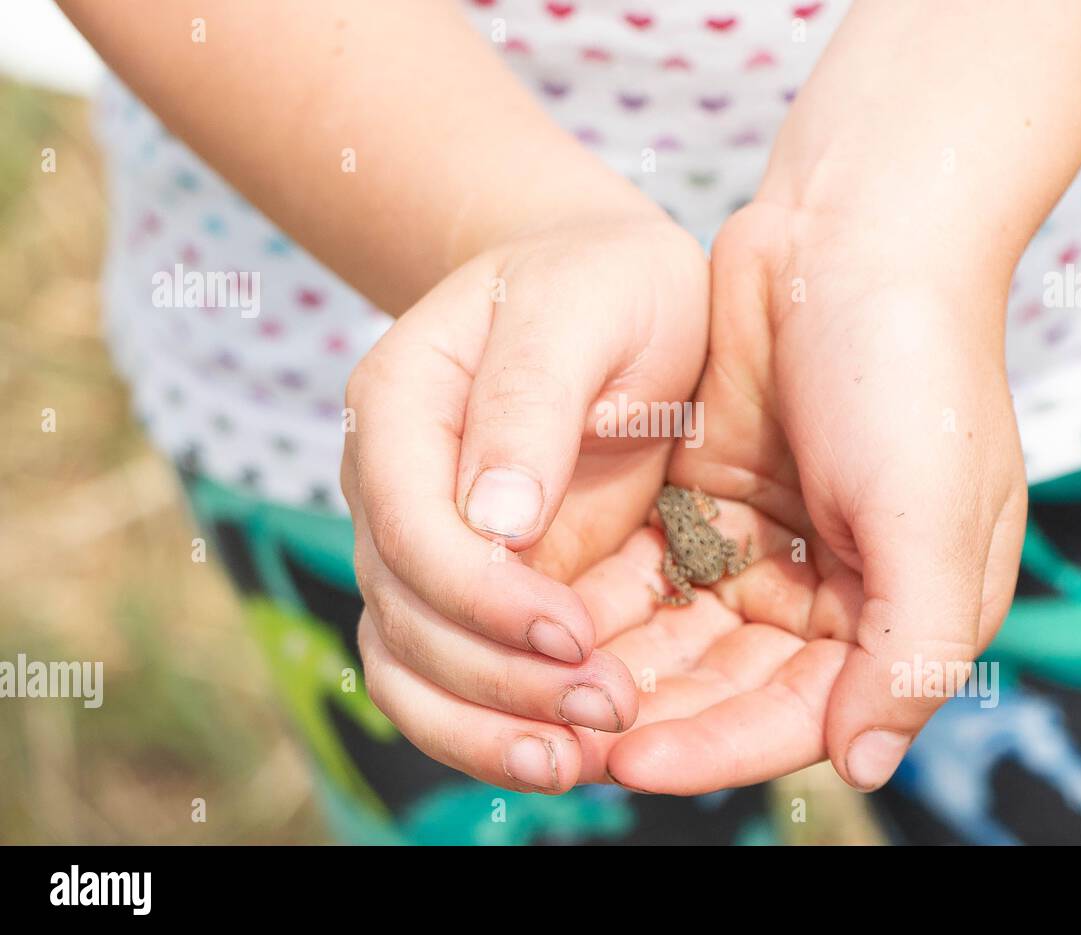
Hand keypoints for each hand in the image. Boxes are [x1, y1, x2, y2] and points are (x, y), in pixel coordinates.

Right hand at [342, 216, 708, 792]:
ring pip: (412, 665)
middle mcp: (396, 485)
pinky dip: (496, 725)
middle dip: (496, 674)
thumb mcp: (584, 306)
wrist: (616, 298)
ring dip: (485, 725)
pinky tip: (566, 756)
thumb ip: (533, 399)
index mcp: (403, 404)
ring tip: (578, 764)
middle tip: (604, 708)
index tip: (571, 630)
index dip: (477, 591)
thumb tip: (492, 521)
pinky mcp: (478, 589)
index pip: (406, 520)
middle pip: (404, 611)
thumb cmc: (606, 284)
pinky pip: (455, 677)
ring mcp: (429, 545)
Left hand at [599, 203, 1027, 792]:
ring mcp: (766, 546)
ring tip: (540, 698)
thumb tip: (863, 766)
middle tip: (565, 744)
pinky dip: (606, 603)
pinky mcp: (708, 502)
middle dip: (656, 718)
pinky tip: (548, 622)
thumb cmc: (913, 369)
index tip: (633, 762)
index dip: (721, 746)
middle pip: (732, 689)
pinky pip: (650, 574)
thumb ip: (911, 651)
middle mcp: (834, 593)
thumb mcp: (936, 516)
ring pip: (681, 641)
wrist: (851, 233)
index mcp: (904, 610)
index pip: (805, 715)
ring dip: (620, 672)